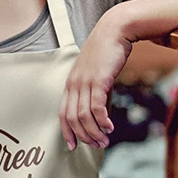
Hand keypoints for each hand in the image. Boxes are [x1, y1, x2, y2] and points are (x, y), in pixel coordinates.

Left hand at [59, 11, 133, 149]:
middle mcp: (74, 84)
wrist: (115, 31)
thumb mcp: (97, 75)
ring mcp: (85, 82)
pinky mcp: (99, 80)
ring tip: (105, 140)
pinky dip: (103, 121)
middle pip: (72, 118)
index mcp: (70, 83)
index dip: (67, 132)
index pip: (62, 113)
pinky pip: (97, 107)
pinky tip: (110, 127)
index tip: (73, 146)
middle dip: (83, 136)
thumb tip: (101, 113)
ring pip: (84, 116)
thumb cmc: (106, 53)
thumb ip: (96, 93)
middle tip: (96, 146)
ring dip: (94, 132)